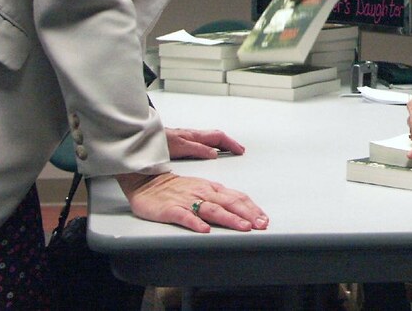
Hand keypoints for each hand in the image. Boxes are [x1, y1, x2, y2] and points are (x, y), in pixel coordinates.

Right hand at [115, 171, 267, 233]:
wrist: (147, 182)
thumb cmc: (176, 188)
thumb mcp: (202, 188)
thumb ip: (220, 198)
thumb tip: (242, 209)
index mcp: (212, 188)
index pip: (237, 197)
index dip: (252, 208)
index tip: (264, 218)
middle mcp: (203, 192)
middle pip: (229, 203)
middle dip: (248, 214)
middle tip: (261, 225)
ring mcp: (187, 200)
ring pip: (212, 209)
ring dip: (229, 218)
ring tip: (243, 227)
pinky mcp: (171, 209)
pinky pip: (184, 216)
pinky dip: (195, 223)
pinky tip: (204, 230)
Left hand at [165, 127, 244, 159]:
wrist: (142, 139)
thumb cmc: (158, 141)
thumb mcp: (180, 147)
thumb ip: (198, 149)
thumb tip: (214, 153)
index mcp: (194, 136)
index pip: (218, 137)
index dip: (231, 144)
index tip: (240, 150)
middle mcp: (193, 136)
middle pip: (217, 137)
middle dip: (230, 143)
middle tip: (239, 150)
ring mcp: (188, 138)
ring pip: (210, 139)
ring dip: (222, 144)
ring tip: (229, 151)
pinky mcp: (182, 143)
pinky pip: (203, 143)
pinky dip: (212, 146)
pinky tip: (210, 152)